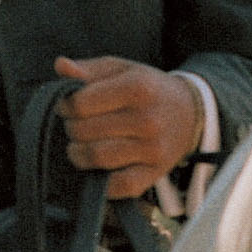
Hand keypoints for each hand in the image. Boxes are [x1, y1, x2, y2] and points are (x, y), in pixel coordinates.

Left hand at [54, 56, 203, 199]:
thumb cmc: (147, 89)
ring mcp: (153, 148)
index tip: (71, 106)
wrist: (191, 113)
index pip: (80, 104)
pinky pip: (118, 186)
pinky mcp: (155, 172)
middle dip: (72, 128)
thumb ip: (88, 69)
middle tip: (78, 125)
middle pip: (84, 131)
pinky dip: (102, 181)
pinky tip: (100, 167)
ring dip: (79, 154)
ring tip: (83, 145)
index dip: (66, 105)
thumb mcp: (121, 70)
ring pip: (96, 157)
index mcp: (137, 87)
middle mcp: (147, 118)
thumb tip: (61, 66)